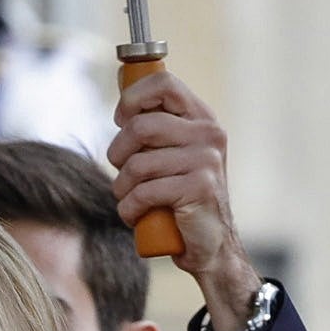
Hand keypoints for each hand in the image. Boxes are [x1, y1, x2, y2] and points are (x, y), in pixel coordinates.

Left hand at [106, 69, 264, 328]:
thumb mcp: (172, 155)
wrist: (211, 246)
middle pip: (141, 126)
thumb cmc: (181, 199)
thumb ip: (157, 127)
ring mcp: (206, 160)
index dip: (132, 98)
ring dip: (122, 187)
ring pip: (138, 163)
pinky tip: (134, 216)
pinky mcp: (199, 188)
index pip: (164, 83)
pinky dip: (129, 208)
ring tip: (129, 199)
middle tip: (121, 171)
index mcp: (202, 118)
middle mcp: (209, 134)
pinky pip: (144, 191)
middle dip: (118, 152)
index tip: (120, 120)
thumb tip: (122, 97)